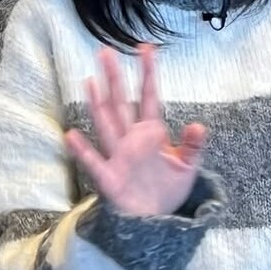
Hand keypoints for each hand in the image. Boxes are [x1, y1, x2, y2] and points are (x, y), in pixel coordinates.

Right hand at [64, 45, 205, 216]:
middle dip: (114, 78)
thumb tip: (199, 125)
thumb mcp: (188, 166)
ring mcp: (118, 156)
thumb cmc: (169, 189)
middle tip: (105, 52)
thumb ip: (192, 146)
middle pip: (120, 103)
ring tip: (90, 81)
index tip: (145, 49)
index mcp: (151, 132)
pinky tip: (72, 135)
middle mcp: (131, 139)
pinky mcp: (109, 178)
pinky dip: (83, 150)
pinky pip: (94, 162)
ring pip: (106, 123)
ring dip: (97, 103)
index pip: (147, 97)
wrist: (156, 220)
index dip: (147, 73)